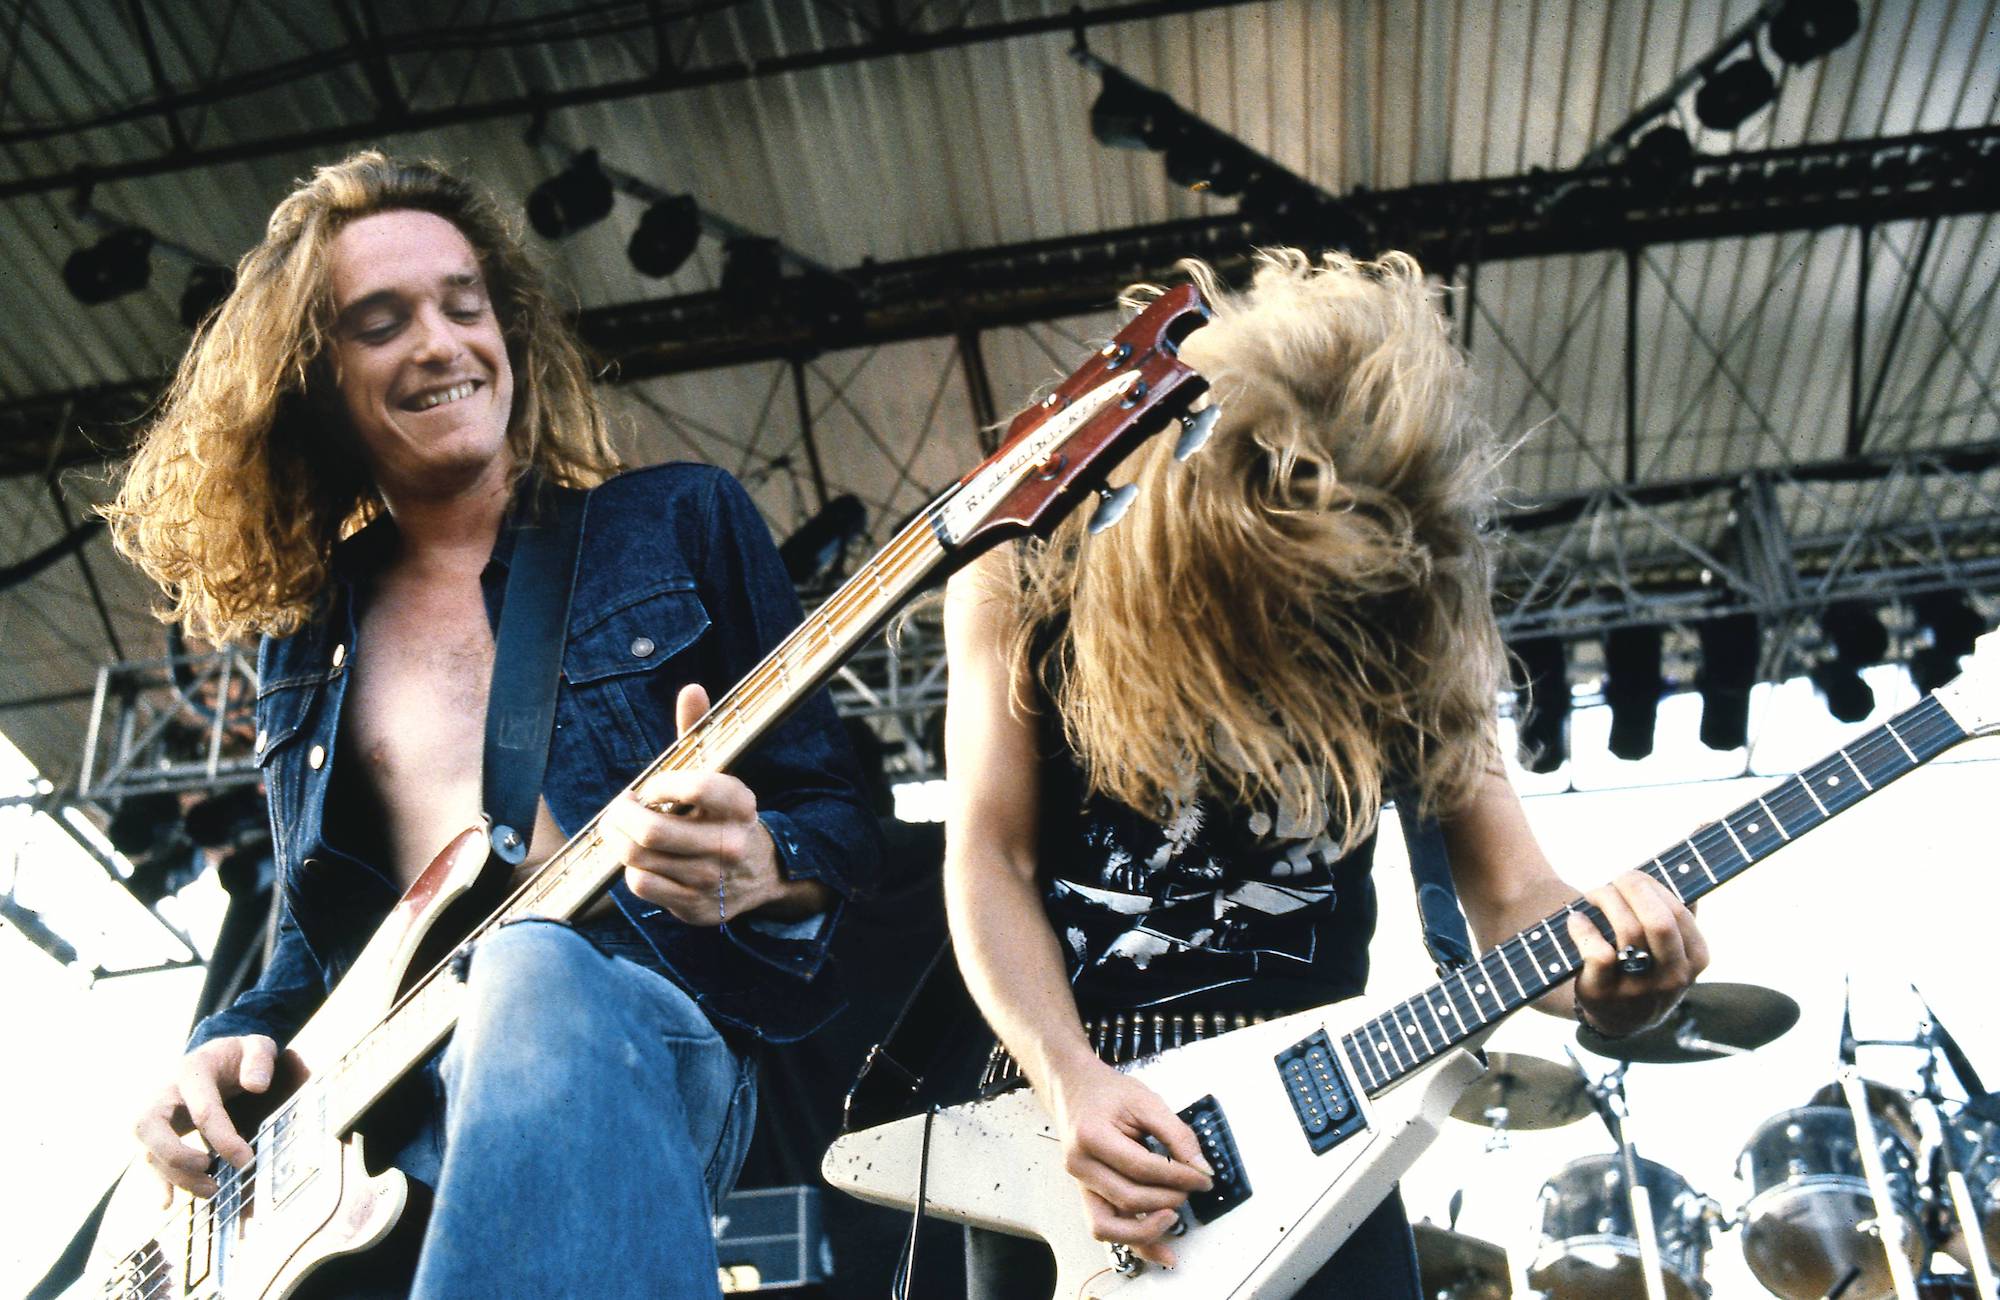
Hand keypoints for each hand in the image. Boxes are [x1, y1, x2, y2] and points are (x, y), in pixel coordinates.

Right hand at [133, 1034, 276, 1201]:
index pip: (202, 1109)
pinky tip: (167, 1203)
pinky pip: (149, 1159)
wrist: (216, 1057)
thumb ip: (260, 1060)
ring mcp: (155, 1114)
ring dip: (174, 1175)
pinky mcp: (156, 1134)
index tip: (246, 1160)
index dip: (223, 1137)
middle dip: (176, 1155)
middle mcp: (164, 1093)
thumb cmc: (238, 1057)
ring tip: (211, 1191)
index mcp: (192, 1071)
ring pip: (148, 1149)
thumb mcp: (256, 1046)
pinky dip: (158, 1182)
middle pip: (150, 1126)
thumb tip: (257, 1085)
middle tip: (209, 1169)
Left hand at [600, 683, 779, 926]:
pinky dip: (631, 869)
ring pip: (640, 859)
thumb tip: (691, 689)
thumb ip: (699, 732)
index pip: (698, 787)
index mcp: (742, 806)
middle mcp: (731, 845)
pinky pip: (642, 885)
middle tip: (617, 809)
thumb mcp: (719, 774)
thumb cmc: (723, 814)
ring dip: (617, 840)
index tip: (649, 786)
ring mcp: (712, 880)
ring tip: (617, 829)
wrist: (762, 873)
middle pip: (653, 832)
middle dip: (621, 816)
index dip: (661, 784)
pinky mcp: (695, 907)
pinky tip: (638, 859)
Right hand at [1044, 1054, 1212, 1268]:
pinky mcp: (1088, 1195)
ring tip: (1175, 1218)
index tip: (1204, 1178)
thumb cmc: (1108, 1093)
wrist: (1074, 1089)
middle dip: (1169, 1198)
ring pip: (1111, 1227)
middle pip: (1129, 1199)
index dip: (1178, 1177)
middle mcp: (1080, 1166)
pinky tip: (1163, 1252)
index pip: (1141, 1168)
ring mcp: (1080, 1184)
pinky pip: (1108, 1229)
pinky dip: (1136, 1243)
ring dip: (1148, 1230)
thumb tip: (1202, 1170)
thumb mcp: (1146, 1101)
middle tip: (1193, 1186)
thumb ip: (1177, 1134)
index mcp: (1091, 1136)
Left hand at [1565, 870, 1709, 1037]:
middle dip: (1633, 889)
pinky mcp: (1605, 994)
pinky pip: (1598, 953)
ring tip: (1593, 895)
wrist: (1618, 1016)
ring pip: (1627, 932)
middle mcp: (1672, 977)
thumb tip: (1687, 865)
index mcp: (1695, 958)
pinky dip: (1583, 928)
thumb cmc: (1647, 966)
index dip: (1652, 886)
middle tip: (1614, 880)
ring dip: (1606, 901)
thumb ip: (1681, 912)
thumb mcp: (1673, 946)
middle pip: (1657, 921)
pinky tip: (1576, 920)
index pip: (1679, 911)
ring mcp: (1640, 989)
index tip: (1633, 878)